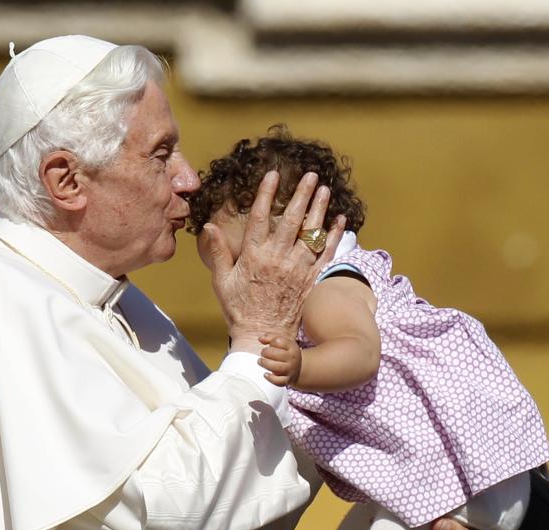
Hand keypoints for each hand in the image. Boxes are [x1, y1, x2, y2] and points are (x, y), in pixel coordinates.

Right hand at [203, 171, 346, 351]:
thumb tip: (209, 226)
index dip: (267, 194)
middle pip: (292, 220)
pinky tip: (339, 220)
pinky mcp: (310, 279)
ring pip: (311, 233)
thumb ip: (218, 252)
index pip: (260, 217)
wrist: (263, 336)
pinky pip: (325, 254)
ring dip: (320, 209)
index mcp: (254, 256)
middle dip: (302, 194)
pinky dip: (334, 236)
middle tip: (311, 175)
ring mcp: (296, 269)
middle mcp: (277, 259)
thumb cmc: (238, 309)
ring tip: (325, 189)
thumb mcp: (222, 281)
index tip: (273, 175)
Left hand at [259, 334, 301, 385]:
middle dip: (266, 352)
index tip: (270, 344)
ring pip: (277, 368)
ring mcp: (290, 370)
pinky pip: (279, 381)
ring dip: (266, 364)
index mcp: (292, 347)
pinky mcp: (287, 380)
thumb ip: (270, 337)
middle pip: (278, 354)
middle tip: (263, 353)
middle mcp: (292, 358)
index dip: (271, 341)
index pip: (279, 341)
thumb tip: (260, 339)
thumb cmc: (286, 353)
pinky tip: (266, 374)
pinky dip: (271, 378)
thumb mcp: (282, 342)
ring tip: (260, 361)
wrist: (298, 369)